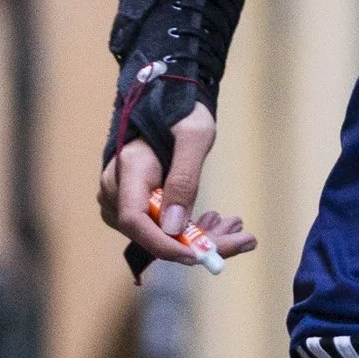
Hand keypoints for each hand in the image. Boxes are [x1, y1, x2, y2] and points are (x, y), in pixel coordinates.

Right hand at [98, 106, 258, 271]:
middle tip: (242, 239)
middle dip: (196, 243)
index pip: (135, 220)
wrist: (164, 102)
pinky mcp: (131, 205)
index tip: (198, 255)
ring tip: (233, 225)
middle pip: (150, 234)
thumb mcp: (194, 136)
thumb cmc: (180, 112)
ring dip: (197, 238)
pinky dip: (188, 230)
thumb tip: (174, 227)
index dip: (163, 245)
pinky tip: (213, 221)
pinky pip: (158, 227)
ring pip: (157, 235)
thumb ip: (184, 179)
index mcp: (130, 167)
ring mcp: (119, 199)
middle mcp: (115, 188)